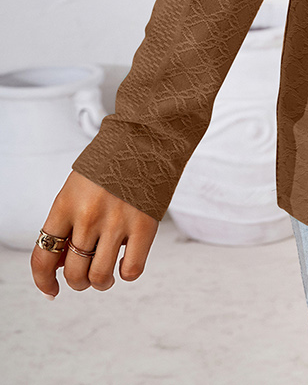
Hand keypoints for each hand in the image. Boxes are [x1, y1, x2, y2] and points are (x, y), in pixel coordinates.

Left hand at [30, 171, 158, 298]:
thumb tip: (59, 264)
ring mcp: (117, 221)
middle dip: (78, 282)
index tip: (50, 289)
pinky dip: (126, 274)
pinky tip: (125, 262)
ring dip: (101, 282)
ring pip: (100, 277)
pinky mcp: (144, 225)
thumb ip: (67, 223)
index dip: (43, 281)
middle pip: (74, 273)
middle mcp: (88, 215)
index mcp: (66, 203)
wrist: (148, 136)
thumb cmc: (111, 161)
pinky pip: (131, 269)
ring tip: (107, 274)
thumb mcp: (77, 187)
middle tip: (86, 274)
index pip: (42, 257)